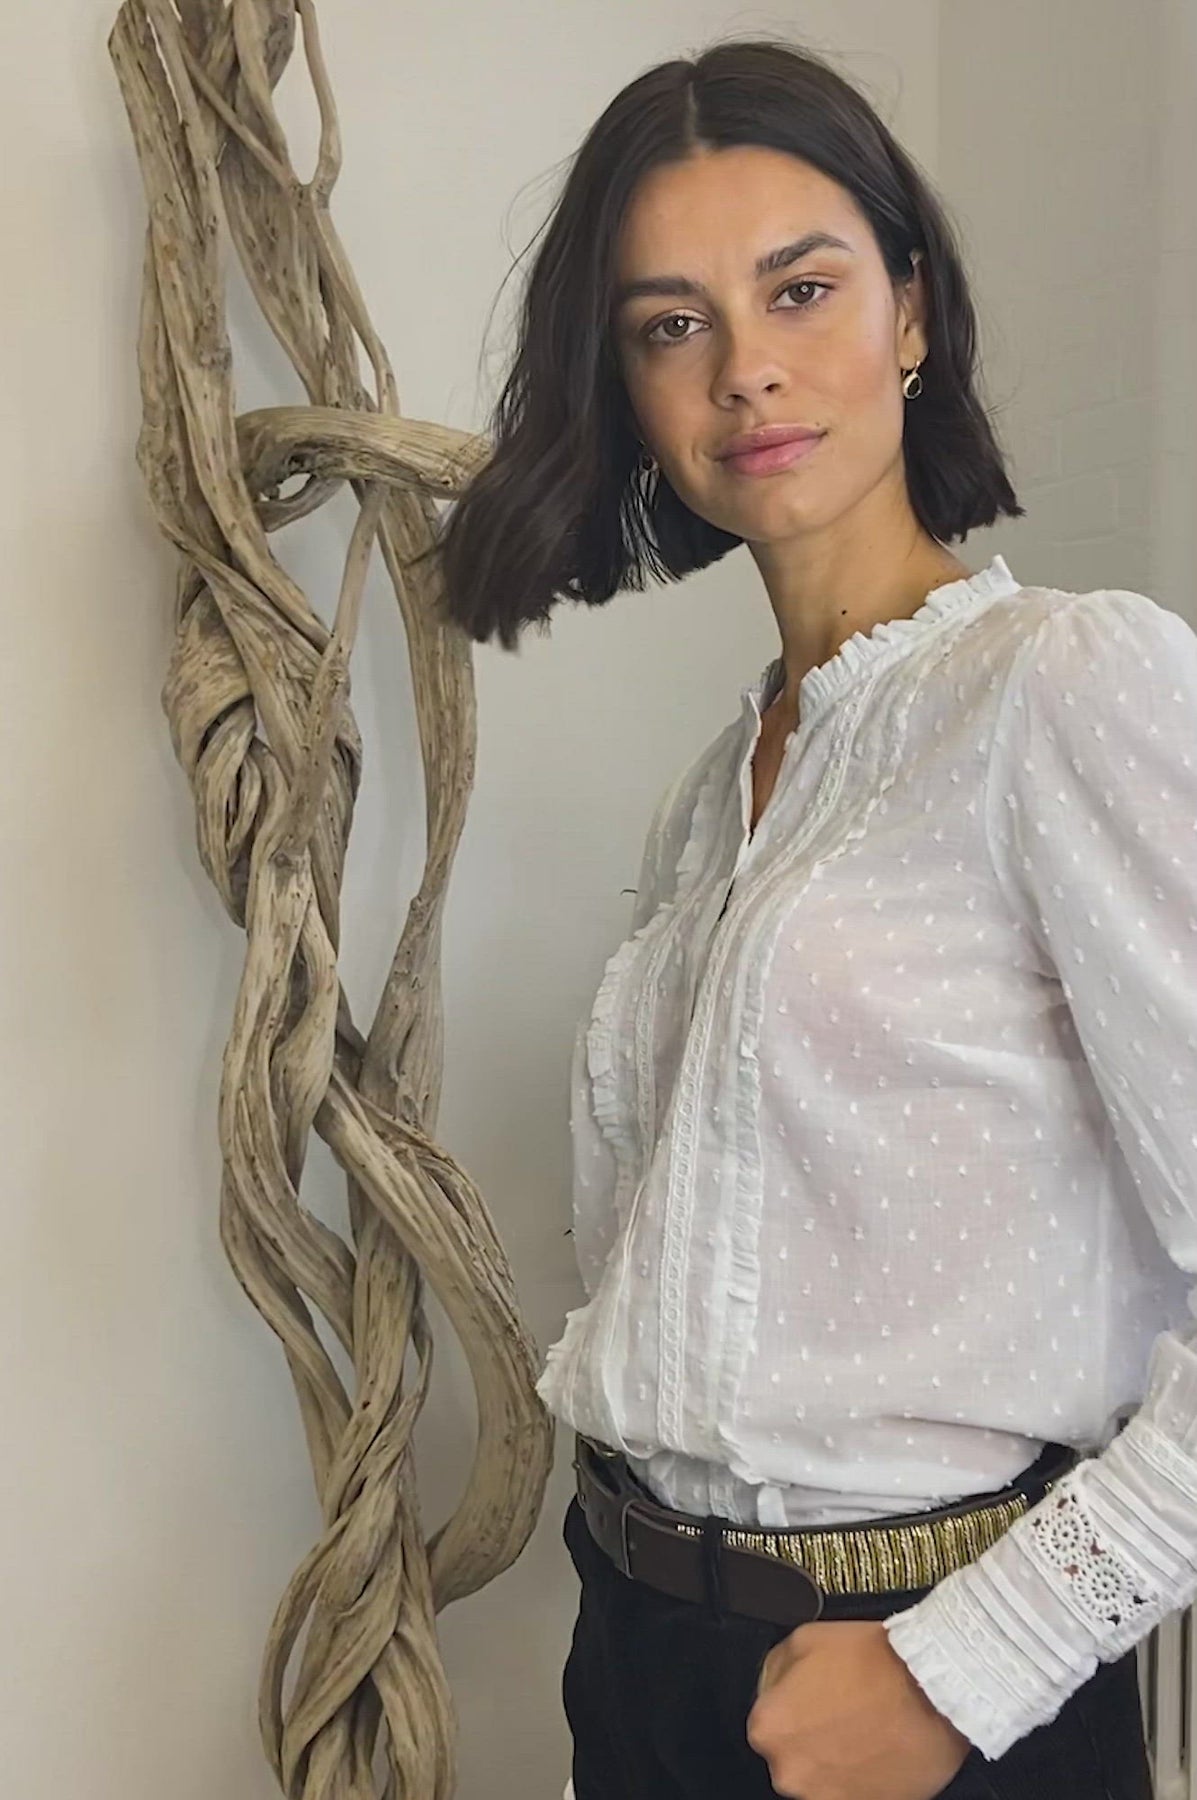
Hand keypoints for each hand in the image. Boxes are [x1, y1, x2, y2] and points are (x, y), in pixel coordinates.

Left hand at [746, 1618, 973, 1799]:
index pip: (767, 1722)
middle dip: (813, 1736)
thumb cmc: (876, 1664)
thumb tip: (774, 1684)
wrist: (931, 1690)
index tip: (812, 1699)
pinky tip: (878, 1748)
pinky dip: (861, 1776)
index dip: (793, 1706)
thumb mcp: (805, 1637)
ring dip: (836, 1759)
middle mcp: (791, 1772)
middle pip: (793, 1755)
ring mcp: (827, 1797)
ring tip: (865, 1729)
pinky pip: (852, 1792)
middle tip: (842, 1712)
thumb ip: (777, 1669)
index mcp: (769, 1728)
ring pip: (821, 1777)